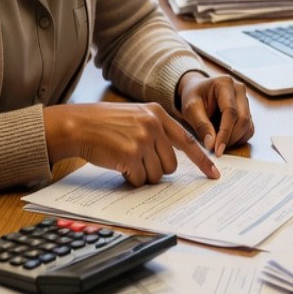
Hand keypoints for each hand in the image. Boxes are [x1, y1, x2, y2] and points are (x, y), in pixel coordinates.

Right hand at [43, 102, 218, 185]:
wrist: (77, 125)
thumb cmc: (103, 123)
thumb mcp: (135, 116)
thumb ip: (156, 130)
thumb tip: (172, 158)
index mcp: (157, 113)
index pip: (187, 140)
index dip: (202, 160)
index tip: (214, 174)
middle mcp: (153, 125)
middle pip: (171, 165)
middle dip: (156, 169)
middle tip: (137, 161)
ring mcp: (142, 140)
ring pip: (156, 175)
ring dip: (141, 174)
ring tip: (125, 159)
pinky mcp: (130, 155)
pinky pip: (139, 180)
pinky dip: (129, 178)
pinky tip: (117, 164)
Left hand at [176, 71, 254, 154]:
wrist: (198, 91)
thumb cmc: (194, 97)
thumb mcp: (190, 109)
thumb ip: (201, 125)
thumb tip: (211, 144)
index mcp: (225, 84)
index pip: (230, 111)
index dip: (225, 133)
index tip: (218, 150)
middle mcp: (239, 90)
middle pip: (243, 120)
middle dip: (230, 138)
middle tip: (216, 150)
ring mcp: (245, 100)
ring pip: (248, 126)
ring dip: (235, 140)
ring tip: (218, 144)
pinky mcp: (247, 111)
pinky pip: (249, 129)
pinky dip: (238, 139)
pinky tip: (225, 140)